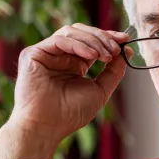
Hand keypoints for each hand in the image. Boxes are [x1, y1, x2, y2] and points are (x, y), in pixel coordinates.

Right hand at [10, 23, 131, 144]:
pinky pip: (59, 40)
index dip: (108, 37)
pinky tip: (92, 56)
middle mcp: (60, 56)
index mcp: (74, 64)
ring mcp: (46, 53)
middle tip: (116, 47)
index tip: (125, 40)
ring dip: (93, 41)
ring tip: (106, 55)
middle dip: (102, 37)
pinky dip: (79, 45)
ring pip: (71, 32)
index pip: (91, 41)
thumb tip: (126, 50)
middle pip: (82, 32)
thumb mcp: (100, 90)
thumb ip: (113, 71)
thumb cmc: (70, 114)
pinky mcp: (33, 53)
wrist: (48, 126)